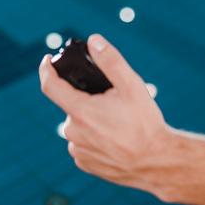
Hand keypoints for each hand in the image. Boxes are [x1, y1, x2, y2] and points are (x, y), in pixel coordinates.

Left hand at [39, 34, 169, 194]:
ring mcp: (79, 151)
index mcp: (81, 112)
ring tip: (117, 122)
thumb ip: (110, 60)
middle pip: (71, 104)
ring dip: (91, 119)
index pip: (50, 86)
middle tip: (112, 100)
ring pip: (78, 125)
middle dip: (87, 98)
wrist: (158, 164)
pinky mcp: (86, 165)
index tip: (47, 59)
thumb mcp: (132, 85)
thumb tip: (94, 40)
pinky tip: (114, 138)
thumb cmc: (145, 124)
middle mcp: (74, 133)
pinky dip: (94, 136)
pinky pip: (83, 143)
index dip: (46, 69)